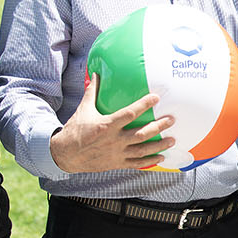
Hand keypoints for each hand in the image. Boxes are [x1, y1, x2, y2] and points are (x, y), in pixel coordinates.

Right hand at [49, 74, 175, 172]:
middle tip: (172, 120)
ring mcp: (116, 154)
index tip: (156, 97)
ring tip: (172, 139)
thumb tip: (95, 73)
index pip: (129, 113)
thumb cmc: (75, 129)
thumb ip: (92, 92)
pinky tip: (161, 157)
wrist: (65, 155)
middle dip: (159, 127)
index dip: (144, 105)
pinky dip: (150, 161)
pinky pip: (136, 164)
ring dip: (159, 145)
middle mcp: (114, 140)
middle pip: (142, 134)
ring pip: (142, 150)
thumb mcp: (83, 109)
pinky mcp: (116, 163)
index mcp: (107, 125)